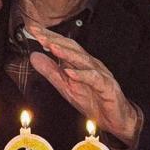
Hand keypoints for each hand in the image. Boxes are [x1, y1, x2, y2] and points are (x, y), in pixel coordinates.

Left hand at [26, 28, 139, 144]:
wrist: (116, 120)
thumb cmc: (94, 101)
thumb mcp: (65, 86)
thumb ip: (50, 71)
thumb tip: (34, 57)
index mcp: (81, 63)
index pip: (63, 45)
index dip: (48, 37)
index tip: (33, 29)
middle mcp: (90, 64)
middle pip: (72, 47)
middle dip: (55, 39)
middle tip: (38, 33)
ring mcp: (100, 74)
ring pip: (82, 60)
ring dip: (66, 53)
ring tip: (51, 47)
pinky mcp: (106, 86)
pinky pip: (94, 79)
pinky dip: (81, 75)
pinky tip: (70, 72)